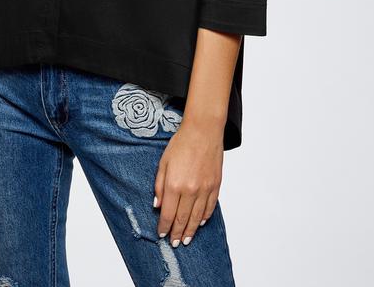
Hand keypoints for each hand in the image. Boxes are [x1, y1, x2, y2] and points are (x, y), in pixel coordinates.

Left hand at [153, 118, 223, 246]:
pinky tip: (199, 223)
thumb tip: (157, 205)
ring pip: (197, 217)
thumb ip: (159, 185)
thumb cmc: (181, 143)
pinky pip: (209, 208)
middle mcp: (190, 190)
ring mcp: (205, 189)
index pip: (168, 214)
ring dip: (191, 230)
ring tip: (186, 239)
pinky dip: (204, 218)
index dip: (164, 227)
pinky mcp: (215, 186)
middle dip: (177, 233)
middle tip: (175, 243)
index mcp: (174, 184)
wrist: (203, 131)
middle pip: (182, 219)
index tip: (162, 234)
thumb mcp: (163, 162)